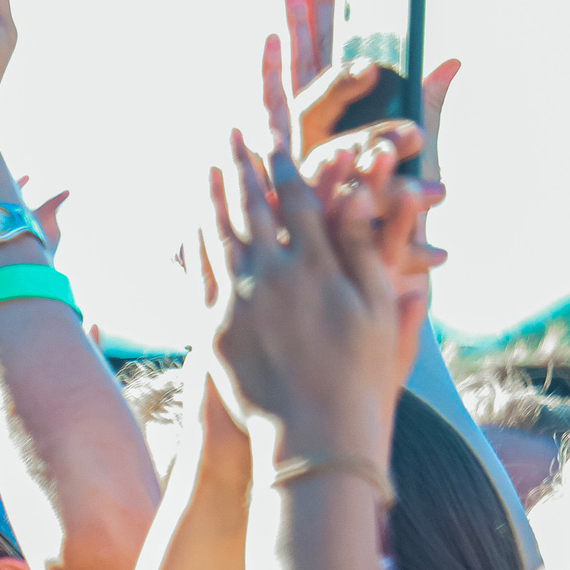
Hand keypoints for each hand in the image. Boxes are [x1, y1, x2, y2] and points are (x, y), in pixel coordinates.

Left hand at [207, 133, 417, 448]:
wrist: (314, 438)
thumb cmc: (361, 376)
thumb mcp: (380, 308)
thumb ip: (368, 246)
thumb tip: (364, 192)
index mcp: (318, 266)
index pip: (298, 196)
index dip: (284, 161)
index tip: (274, 133)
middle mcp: (272, 276)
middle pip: (251, 205)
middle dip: (240, 164)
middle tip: (231, 131)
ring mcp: (237, 302)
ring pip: (217, 233)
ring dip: (210, 195)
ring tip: (206, 165)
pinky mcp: (213, 329)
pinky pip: (198, 274)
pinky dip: (193, 241)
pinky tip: (190, 222)